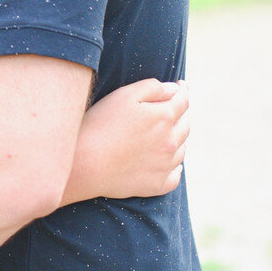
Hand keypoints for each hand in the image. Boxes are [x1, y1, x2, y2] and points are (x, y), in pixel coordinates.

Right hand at [67, 78, 188, 203]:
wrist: (86, 163)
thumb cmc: (101, 125)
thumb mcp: (124, 95)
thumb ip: (153, 88)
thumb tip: (174, 89)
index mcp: (164, 117)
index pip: (183, 100)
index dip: (182, 90)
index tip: (180, 85)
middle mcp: (170, 142)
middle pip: (185, 124)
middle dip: (180, 114)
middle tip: (171, 109)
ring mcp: (165, 165)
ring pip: (181, 149)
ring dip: (178, 139)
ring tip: (167, 134)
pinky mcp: (157, 185)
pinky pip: (175, 176)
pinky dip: (175, 167)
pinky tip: (170, 163)